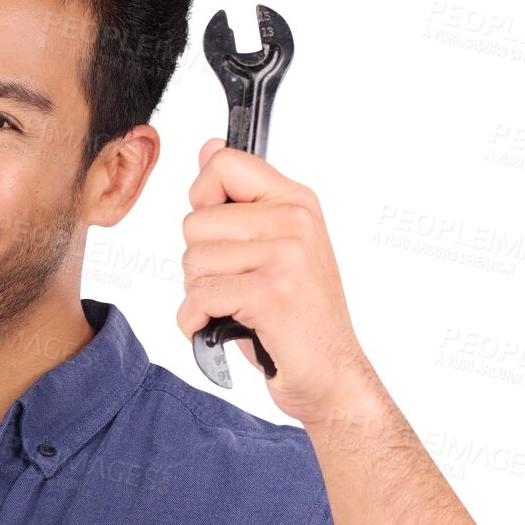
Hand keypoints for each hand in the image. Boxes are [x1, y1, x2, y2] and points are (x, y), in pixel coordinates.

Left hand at [177, 138, 376, 423]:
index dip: (204, 200)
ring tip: (236, 308)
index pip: (223, 164)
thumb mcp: (272, 249)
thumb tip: (209, 148)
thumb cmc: (296, 318)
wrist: (331, 375)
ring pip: (193, 260)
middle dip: (200, 263)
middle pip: (195, 221)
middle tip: (235, 287)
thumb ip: (239, 202)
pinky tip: (223, 327)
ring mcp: (285, 254)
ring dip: (200, 295)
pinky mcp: (271, 290)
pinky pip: (199, 295)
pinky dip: (196, 321)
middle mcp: (294, 221)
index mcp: (296, 202)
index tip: (222, 234)